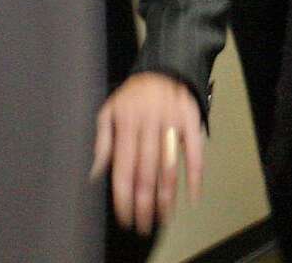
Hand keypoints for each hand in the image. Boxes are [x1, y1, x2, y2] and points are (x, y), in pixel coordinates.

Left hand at [91, 72, 203, 233]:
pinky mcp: (191, 121)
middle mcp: (148, 125)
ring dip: (167, 196)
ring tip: (164, 217)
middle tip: (145, 224)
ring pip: (169, 166)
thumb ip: (102, 141)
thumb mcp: (109, 110)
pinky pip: (195, 152)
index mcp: (126, 124)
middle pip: (146, 172)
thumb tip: (96, 172)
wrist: (165, 67)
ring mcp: (171, 123)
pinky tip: (193, 195)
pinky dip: (195, 175)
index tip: (125, 216)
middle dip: (145, 203)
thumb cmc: (134, 94)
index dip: (124, 196)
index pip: (123, 169)